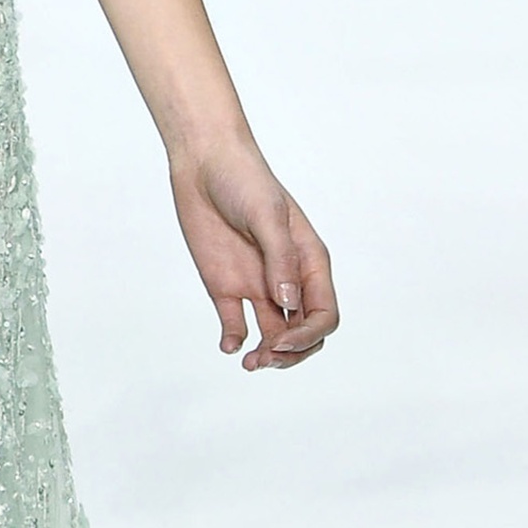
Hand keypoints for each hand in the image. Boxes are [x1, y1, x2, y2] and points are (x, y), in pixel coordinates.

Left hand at [169, 138, 337, 370]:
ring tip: (248, 363)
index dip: (309, 335)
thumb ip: (279, 260)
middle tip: (265, 359)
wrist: (204, 164)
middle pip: (303, 333)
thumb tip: (288, 303)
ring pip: (272, 335)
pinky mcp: (225, 287)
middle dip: (290, 353)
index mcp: (309, 263)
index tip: (283, 341)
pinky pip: (236, 324)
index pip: (324, 315)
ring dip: (265, 354)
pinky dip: (234, 340)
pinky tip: (228, 345)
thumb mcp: (267, 216)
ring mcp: (257, 285)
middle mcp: (287, 280)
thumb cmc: (244, 180)